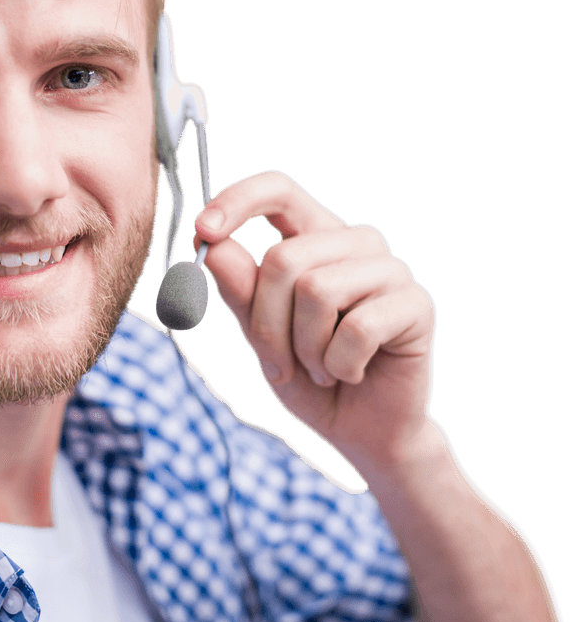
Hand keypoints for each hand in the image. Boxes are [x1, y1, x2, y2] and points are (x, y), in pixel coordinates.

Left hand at [193, 170, 437, 476]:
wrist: (359, 432)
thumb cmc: (306, 376)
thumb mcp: (260, 336)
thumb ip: (240, 291)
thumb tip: (212, 246)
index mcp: (313, 235)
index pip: (279, 189)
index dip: (239, 200)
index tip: (203, 230)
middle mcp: (353, 242)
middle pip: (284, 258)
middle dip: (266, 324)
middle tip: (279, 364)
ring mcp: (390, 269)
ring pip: (316, 290)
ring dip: (304, 348)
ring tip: (321, 368)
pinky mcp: (416, 304)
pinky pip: (356, 329)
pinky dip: (339, 365)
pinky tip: (351, 374)